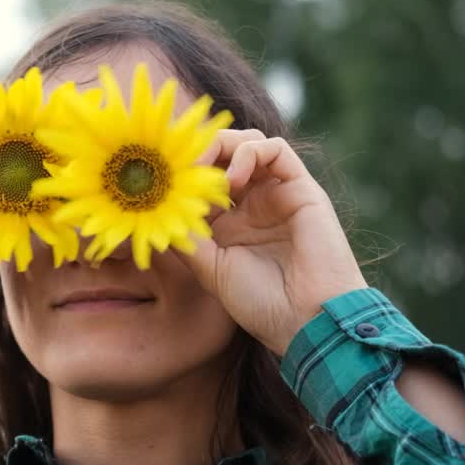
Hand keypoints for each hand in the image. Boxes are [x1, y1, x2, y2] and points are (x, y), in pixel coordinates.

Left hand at [180, 130, 366, 355]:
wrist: (307, 321)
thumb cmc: (260, 303)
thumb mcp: (209, 269)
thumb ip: (186, 237)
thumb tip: (157, 211)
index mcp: (230, 221)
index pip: (203, 178)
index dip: (181, 172)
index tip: (159, 178)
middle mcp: (253, 202)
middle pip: (223, 153)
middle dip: (198, 152)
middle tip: (178, 165)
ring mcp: (277, 192)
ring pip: (248, 143)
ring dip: (221, 147)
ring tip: (203, 171)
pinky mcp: (301, 188)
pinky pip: (276, 148)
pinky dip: (248, 152)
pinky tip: (232, 180)